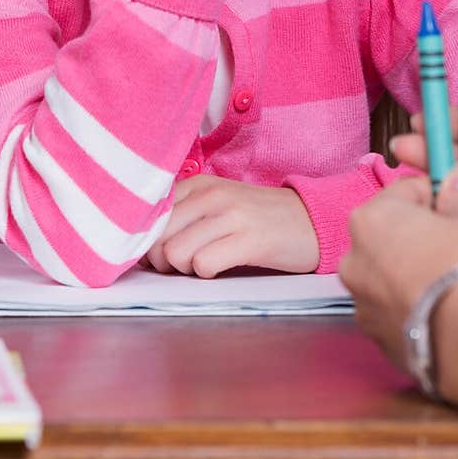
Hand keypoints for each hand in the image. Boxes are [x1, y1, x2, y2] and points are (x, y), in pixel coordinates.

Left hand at [144, 176, 319, 276]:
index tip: (165, 253)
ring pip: (175, 253)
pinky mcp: (250, 240)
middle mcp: (212, 194)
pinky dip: (207, 274)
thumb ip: (184, 216)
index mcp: (199, 184)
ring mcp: (231, 215)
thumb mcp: (219, 204)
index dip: (150, 242)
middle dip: (164, 261)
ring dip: (186, 270)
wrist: (312, 220)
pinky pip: (203, 265)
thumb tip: (145, 249)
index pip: (149, 216)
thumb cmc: (259, 219)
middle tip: (187, 265)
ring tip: (208, 264)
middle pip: (157, 238)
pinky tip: (224, 267)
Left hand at [340, 164, 457, 411]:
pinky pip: (393, 308)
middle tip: (457, 245)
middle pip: (391, 234)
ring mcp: (360, 301)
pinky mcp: (374, 335)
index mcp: (370, 218)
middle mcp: (354, 258)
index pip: (405, 190)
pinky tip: (440, 309)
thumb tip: (457, 176)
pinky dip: (411, 305)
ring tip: (450, 282)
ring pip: (388, 273)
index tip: (457, 206)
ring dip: (411, 272)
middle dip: (419, 236)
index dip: (436, 195)